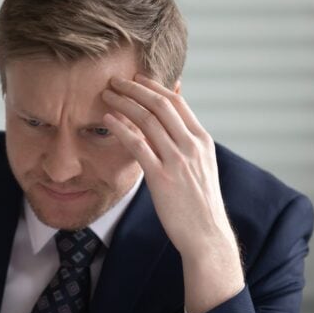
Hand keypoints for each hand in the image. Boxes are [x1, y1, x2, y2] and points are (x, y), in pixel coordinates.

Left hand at [102, 74, 243, 312]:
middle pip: (160, 105)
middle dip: (135, 88)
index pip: (177, 102)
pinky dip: (121, 129)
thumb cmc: (199, 202)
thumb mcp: (202, 165)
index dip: (154, 86)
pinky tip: (107, 120)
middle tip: (116, 79)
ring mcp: (177, 161)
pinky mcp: (162, 178)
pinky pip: (137, 145)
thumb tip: (175, 123)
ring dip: (124, 103)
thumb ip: (188, 142)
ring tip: (107, 94)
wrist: (206, 234)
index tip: (136, 78)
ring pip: (148, 120)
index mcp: (202, 140)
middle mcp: (191, 146)